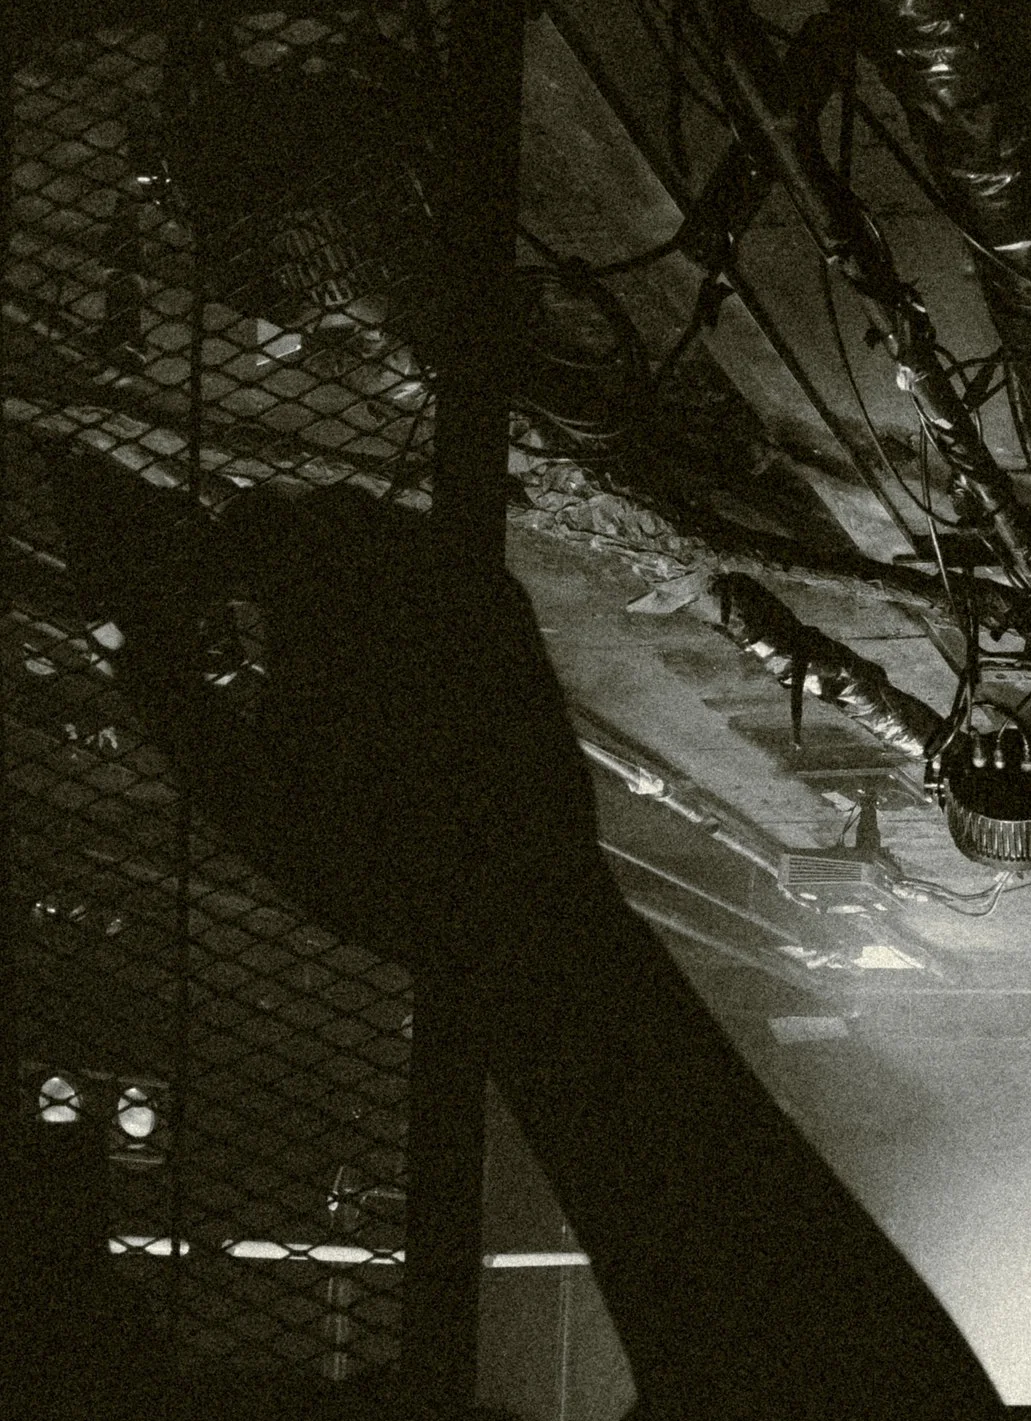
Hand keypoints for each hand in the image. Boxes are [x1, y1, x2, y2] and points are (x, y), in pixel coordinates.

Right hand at [65, 464, 604, 974]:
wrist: (514, 908)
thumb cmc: (366, 863)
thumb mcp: (240, 795)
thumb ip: (170, 701)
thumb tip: (121, 637)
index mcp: (330, 599)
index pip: (253, 517)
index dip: (212, 556)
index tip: (199, 607)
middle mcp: (411, 577)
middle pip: (325, 511)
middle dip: (279, 549)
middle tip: (250, 611)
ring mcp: (477, 596)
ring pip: (394, 529)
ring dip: (346, 557)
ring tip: (318, 630)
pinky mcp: (519, 627)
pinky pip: (453, 562)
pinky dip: (411, 578)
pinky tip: (393, 644)